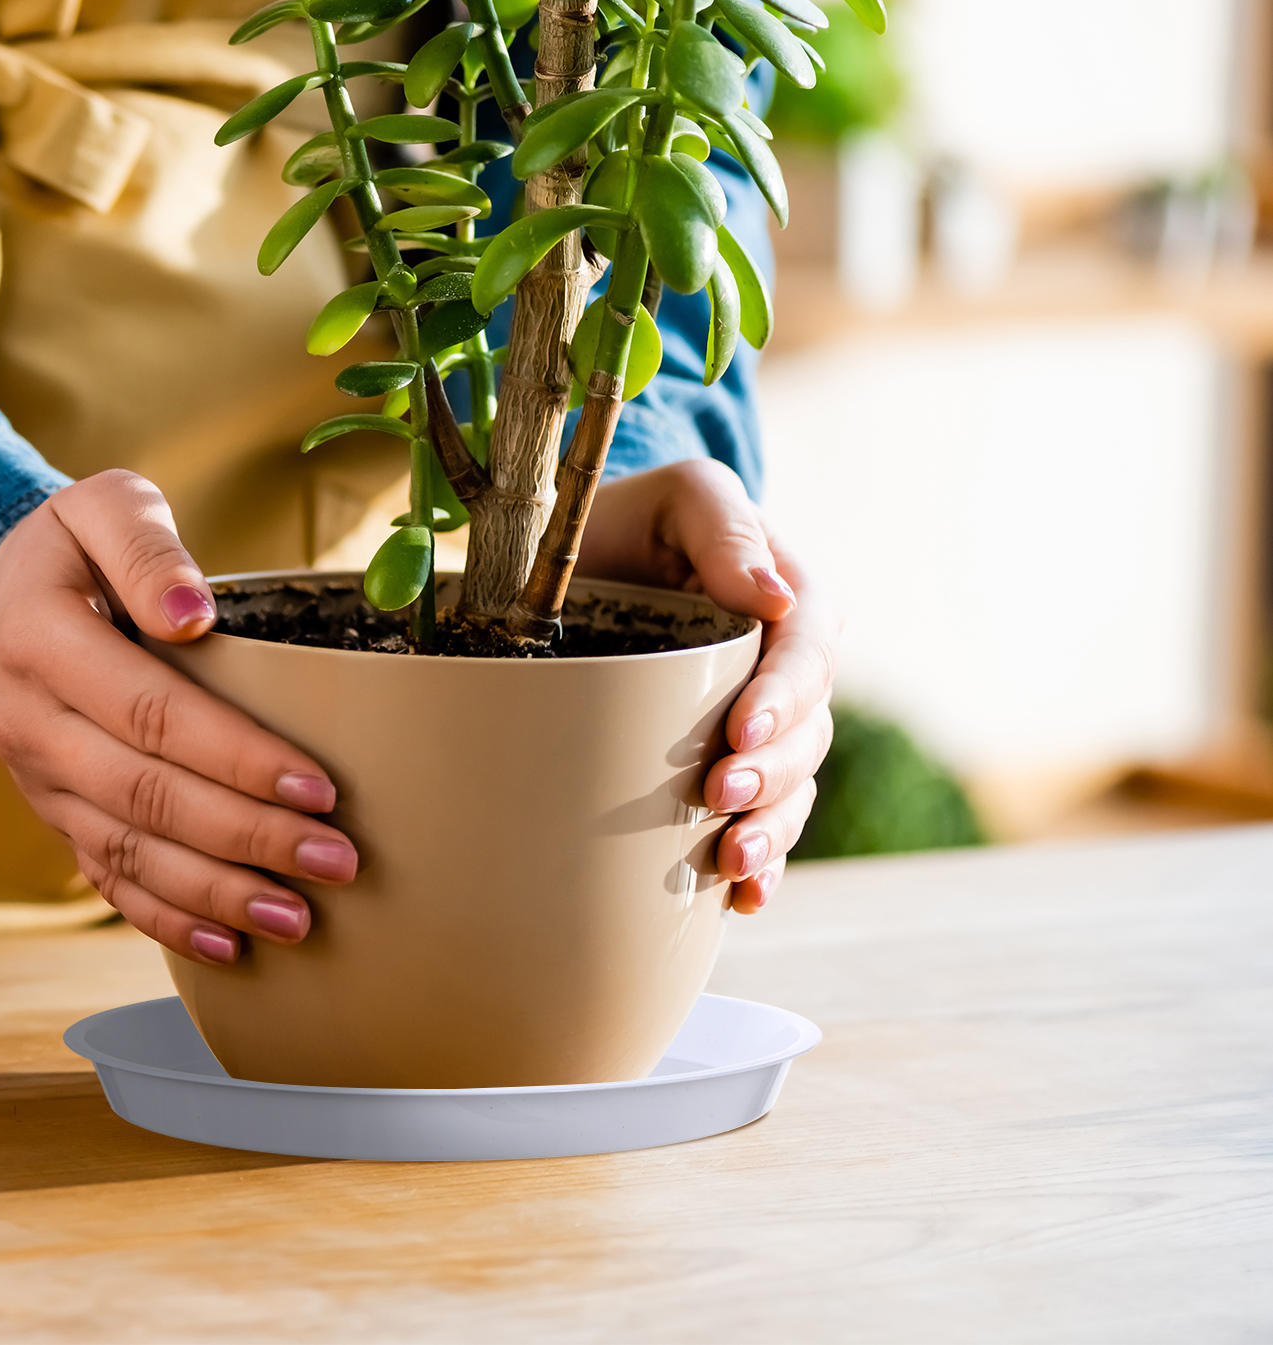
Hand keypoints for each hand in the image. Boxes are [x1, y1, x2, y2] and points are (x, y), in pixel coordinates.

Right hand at [0, 470, 356, 965]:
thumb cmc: (74, 545)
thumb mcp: (102, 506)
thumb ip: (145, 547)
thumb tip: (190, 613)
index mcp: (42, 642)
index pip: (152, 713)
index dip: (236, 756)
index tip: (318, 787)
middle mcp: (31, 723)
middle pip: (148, 796)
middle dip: (248, 838)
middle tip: (338, 862)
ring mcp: (39, 780)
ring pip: (128, 853)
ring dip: (216, 894)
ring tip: (299, 918)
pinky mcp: (55, 813)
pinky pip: (105, 877)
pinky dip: (165, 919)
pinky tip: (228, 947)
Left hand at [576, 459, 838, 912]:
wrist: (587, 561)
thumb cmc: (634, 519)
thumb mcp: (679, 496)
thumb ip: (724, 528)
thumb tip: (772, 597)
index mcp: (792, 598)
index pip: (807, 651)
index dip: (784, 696)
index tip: (740, 729)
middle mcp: (788, 668)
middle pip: (807, 731)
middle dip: (770, 773)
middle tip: (718, 797)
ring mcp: (763, 723)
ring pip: (790, 785)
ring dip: (770, 828)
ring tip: (732, 863)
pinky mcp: (730, 764)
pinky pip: (763, 819)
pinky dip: (761, 863)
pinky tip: (742, 898)